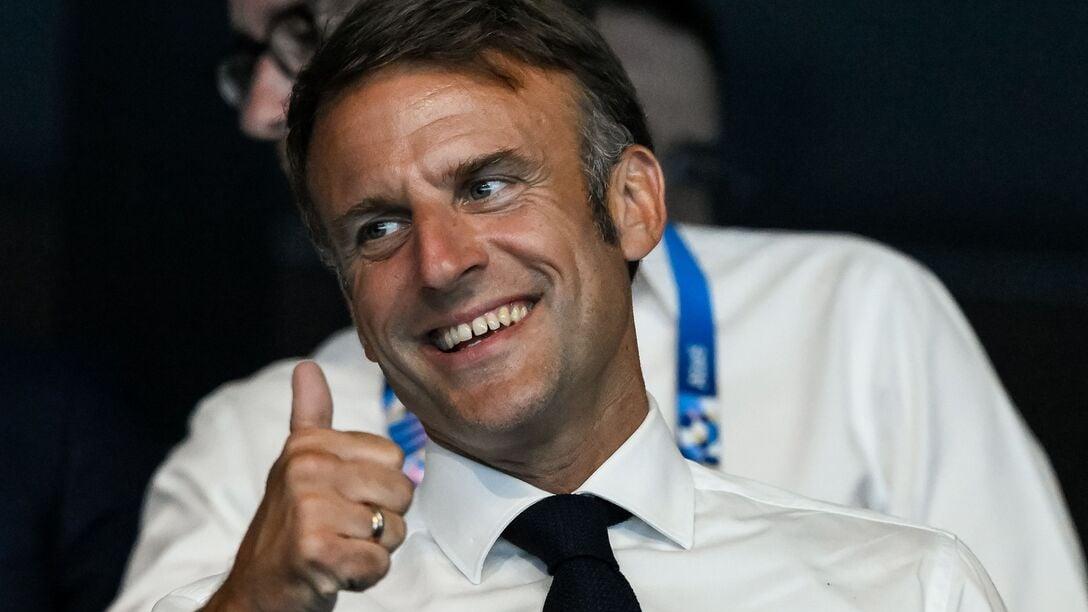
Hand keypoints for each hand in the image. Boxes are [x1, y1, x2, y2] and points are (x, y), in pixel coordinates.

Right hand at [205, 361, 412, 611]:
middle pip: (402, 492)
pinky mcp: (315, 551)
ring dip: (373, 551)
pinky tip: (334, 572)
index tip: (343, 501)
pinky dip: (364, 576)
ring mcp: (308, 510)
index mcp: (309, 446)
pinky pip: (379, 562)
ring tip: (336, 549)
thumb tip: (307, 367)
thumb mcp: (296, 464)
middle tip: (342, 531)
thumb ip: (311, 417)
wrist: (257, 591)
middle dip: (382, 521)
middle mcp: (306, 470)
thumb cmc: (288, 527)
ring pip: (393, 529)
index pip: (395, 458)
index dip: (380, 488)